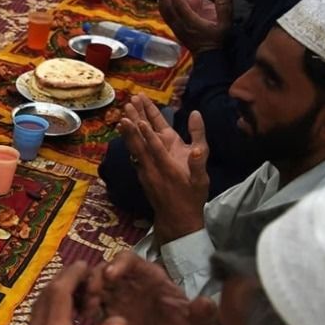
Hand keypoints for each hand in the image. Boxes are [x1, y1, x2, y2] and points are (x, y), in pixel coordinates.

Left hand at [8, 262, 127, 324]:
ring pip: (40, 302)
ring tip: (81, 289)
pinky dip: (53, 303)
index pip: (59, 293)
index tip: (87, 265)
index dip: (72, 275)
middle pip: (48, 293)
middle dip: (66, 277)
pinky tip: (68, 312)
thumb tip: (117, 319)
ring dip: (58, 290)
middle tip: (87, 272)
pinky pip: (38, 314)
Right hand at [82, 252, 219, 324]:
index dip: (119, 263)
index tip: (111, 275)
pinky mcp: (105, 313)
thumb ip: (202, 311)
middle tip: (91, 294)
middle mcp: (127, 282)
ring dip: (85, 292)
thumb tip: (207, 303)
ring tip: (87, 309)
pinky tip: (83, 317)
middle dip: (95, 278)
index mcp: (147, 275)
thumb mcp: (199, 320)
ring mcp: (114, 296)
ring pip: (92, 286)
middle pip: (104, 270)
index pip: (129, 260)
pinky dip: (82, 307)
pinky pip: (89, 306)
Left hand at [119, 97, 208, 242]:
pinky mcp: (142, 172)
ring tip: (124, 111)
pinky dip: (129, 139)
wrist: (176, 219)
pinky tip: (125, 129)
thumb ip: (199, 161)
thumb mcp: (201, 181)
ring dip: (129, 128)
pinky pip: (133, 153)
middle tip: (127, 105)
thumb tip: (198, 146)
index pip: (156, 149)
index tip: (141, 120)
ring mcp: (144, 171)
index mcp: (168, 169)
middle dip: (134, 123)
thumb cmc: (192, 198)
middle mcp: (152, 169)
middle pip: (140, 143)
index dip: (148, 135)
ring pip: (134, 146)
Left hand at [157, 0, 231, 52]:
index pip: (179, 6)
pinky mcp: (174, 29)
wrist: (208, 56)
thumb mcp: (226, 24)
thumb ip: (225, 7)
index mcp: (192, 23)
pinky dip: (162, 4)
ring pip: (164, 11)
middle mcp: (180, 26)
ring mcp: (176, 28)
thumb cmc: (218, 39)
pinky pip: (165, 15)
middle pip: (168, 7)